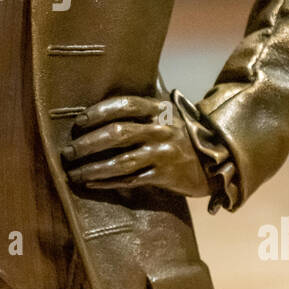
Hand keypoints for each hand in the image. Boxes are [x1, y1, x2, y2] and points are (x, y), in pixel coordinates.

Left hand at [61, 95, 208, 195]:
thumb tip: (106, 106)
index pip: (124, 105)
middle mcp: (161, 129)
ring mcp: (163, 154)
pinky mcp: (165, 176)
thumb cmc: (184, 135)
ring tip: (73, 172)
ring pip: (120, 161)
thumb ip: (143, 109)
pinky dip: (108, 182)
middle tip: (67, 152)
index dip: (98, 112)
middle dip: (87, 144)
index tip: (79, 122)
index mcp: (159, 109)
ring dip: (92, 167)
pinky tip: (91, 182)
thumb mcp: (169, 114)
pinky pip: (130, 180)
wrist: (221, 158)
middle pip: (117, 133)